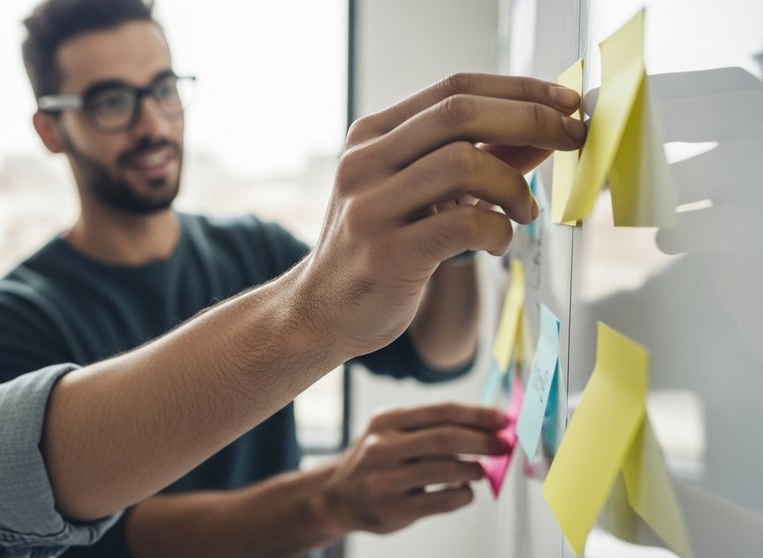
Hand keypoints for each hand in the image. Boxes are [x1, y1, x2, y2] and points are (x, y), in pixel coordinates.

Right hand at [298, 73, 583, 358]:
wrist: (321, 312)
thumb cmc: (378, 249)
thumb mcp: (417, 194)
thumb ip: (474, 161)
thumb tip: (542, 132)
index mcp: (370, 137)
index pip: (453, 89)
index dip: (519, 89)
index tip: (567, 101)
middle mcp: (363, 163)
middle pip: (459, 113)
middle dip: (530, 119)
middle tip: (571, 139)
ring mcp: (370, 208)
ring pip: (463, 164)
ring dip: (514, 185)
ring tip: (524, 211)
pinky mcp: (386, 254)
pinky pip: (464, 225)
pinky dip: (498, 230)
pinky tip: (498, 243)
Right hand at [319, 403, 509, 534]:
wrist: (337, 496)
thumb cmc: (376, 461)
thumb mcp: (390, 433)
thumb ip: (429, 427)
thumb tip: (485, 428)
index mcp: (385, 420)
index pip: (441, 411)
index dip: (478, 415)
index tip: (503, 421)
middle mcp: (382, 446)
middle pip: (446, 438)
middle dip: (483, 441)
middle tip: (502, 446)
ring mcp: (386, 478)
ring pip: (447, 468)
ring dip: (475, 468)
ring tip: (481, 470)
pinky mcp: (394, 508)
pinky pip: (444, 500)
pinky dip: (464, 494)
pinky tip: (465, 491)